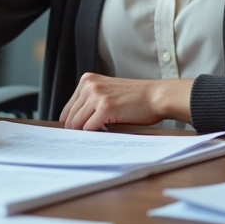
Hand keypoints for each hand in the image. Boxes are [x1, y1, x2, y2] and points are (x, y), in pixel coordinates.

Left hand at [59, 74, 193, 130]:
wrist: (156, 96)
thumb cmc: (135, 98)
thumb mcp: (107, 93)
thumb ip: (91, 103)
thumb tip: (75, 125)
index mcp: (87, 80)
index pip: (68, 107)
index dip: (69, 123)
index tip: (72, 135)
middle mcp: (89, 85)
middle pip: (70, 116)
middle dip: (74, 131)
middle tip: (79, 143)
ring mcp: (97, 95)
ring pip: (77, 123)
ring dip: (83, 134)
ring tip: (90, 141)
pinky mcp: (105, 107)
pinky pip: (89, 127)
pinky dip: (93, 135)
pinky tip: (100, 138)